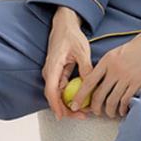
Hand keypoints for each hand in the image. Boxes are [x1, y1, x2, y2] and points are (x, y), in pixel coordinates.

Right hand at [42, 7, 93, 121]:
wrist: (65, 24)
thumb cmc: (71, 35)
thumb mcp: (81, 50)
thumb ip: (85, 67)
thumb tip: (90, 84)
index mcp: (52, 67)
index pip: (51, 91)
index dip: (57, 105)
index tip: (64, 116)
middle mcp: (50, 72)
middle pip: (54, 97)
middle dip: (66, 109)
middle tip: (82, 115)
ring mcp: (53, 74)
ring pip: (58, 94)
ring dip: (69, 103)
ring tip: (85, 110)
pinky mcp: (58, 73)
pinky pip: (63, 88)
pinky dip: (71, 95)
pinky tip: (83, 99)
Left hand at [70, 30, 140, 118]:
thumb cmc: (133, 49)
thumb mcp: (115, 54)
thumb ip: (104, 67)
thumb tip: (93, 83)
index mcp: (107, 61)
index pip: (89, 81)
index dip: (80, 95)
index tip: (75, 104)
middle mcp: (115, 70)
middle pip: (99, 95)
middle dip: (94, 107)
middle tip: (94, 112)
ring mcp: (127, 78)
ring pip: (111, 101)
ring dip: (108, 111)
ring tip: (109, 113)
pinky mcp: (137, 84)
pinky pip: (125, 101)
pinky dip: (122, 109)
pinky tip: (121, 110)